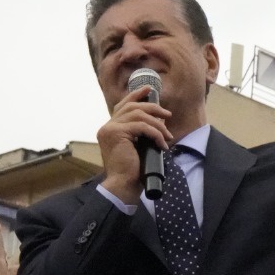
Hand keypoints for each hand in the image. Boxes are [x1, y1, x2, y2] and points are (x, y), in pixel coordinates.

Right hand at [97, 85, 169, 203]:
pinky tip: (162, 144)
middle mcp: (107, 126)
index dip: (136, 95)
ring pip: (139, 115)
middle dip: (152, 108)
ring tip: (167, 135)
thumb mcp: (137, 146)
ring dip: (157, 124)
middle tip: (167, 114)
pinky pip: (142, 126)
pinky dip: (155, 134)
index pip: (122, 106)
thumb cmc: (131, 170)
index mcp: (109, 128)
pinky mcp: (117, 134)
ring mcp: (110, 129)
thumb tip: (158, 119)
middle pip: (132, 107)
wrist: (123, 185)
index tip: (150, 89)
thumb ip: (140, 132)